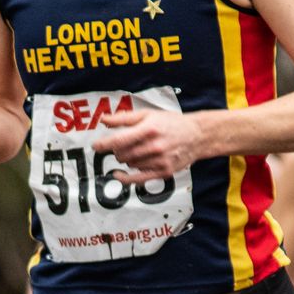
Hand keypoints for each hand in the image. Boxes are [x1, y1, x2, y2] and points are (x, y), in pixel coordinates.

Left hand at [92, 103, 206, 182]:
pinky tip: (118, 175)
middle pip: (122, 154)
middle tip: (120, 146)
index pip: (119, 140)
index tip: (96, 146)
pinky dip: (126, 178)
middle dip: (117, 151)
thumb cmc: (171, 123)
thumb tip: (104, 120)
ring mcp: (159, 160)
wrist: (197, 135)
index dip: (104, 144)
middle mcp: (154, 146)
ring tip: (135, 151)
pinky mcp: (164, 172)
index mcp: (148, 129)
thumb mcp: (148, 114)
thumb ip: (124, 118)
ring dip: (126, 159)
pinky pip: (138, 179)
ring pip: (130, 164)